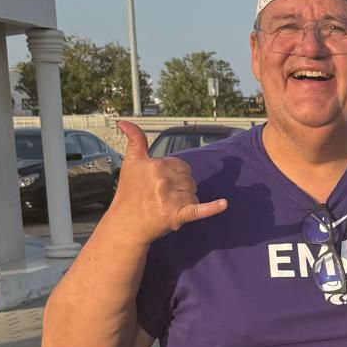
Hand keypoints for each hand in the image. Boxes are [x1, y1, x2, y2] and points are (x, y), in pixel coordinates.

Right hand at [110, 122, 227, 243]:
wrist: (126, 224)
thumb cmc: (129, 194)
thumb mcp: (131, 163)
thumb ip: (134, 140)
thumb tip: (123, 122)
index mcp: (155, 164)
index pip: (181, 166)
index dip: (175, 175)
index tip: (161, 184)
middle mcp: (163, 179)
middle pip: (189, 179)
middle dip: (181, 188)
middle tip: (163, 197)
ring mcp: (171, 198)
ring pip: (193, 194)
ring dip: (186, 201)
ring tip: (167, 206)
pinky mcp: (178, 215)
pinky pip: (199, 209)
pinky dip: (212, 208)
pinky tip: (223, 204)